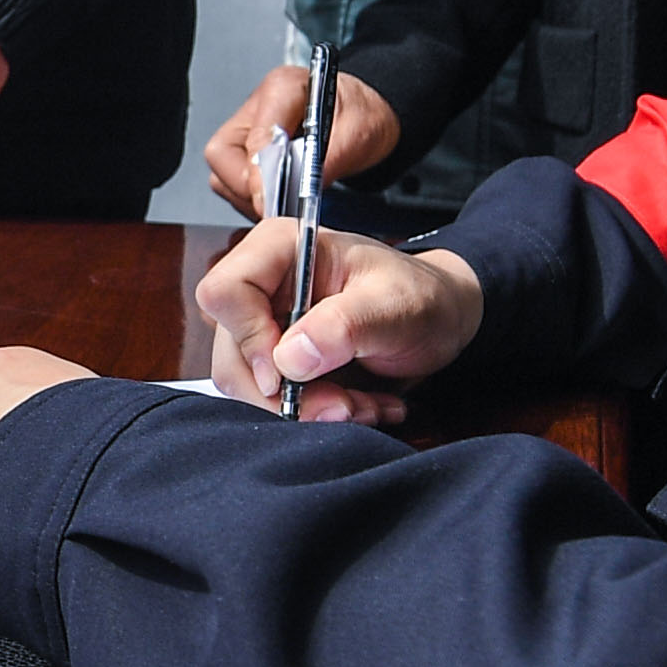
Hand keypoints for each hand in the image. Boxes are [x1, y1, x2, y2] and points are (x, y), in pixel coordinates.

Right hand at [195, 61, 406, 219]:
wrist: (369, 111)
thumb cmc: (363, 113)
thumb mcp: (359, 133)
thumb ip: (327, 161)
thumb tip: (300, 193)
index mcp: (282, 88)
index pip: (255, 137)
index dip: (261, 174)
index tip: (270, 202)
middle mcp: (257, 106)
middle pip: (221, 155)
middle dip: (247, 186)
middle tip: (280, 202)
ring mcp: (247, 128)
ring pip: (222, 173)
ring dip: (250, 195)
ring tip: (286, 198)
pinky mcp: (247, 149)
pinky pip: (232, 182)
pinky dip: (253, 197)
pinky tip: (281, 195)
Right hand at [199, 220, 483, 420]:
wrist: (442, 322)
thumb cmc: (420, 296)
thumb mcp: (395, 305)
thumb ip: (345, 325)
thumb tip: (289, 359)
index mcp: (280, 250)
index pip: (224, 293)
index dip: (249, 339)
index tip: (288, 374)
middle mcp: (263, 288)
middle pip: (232, 354)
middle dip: (289, 395)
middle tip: (345, 407)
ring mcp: (267, 329)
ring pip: (251, 388)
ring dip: (309, 412)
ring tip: (363, 407)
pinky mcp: (279, 365)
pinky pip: (275, 404)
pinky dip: (318, 416)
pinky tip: (360, 406)